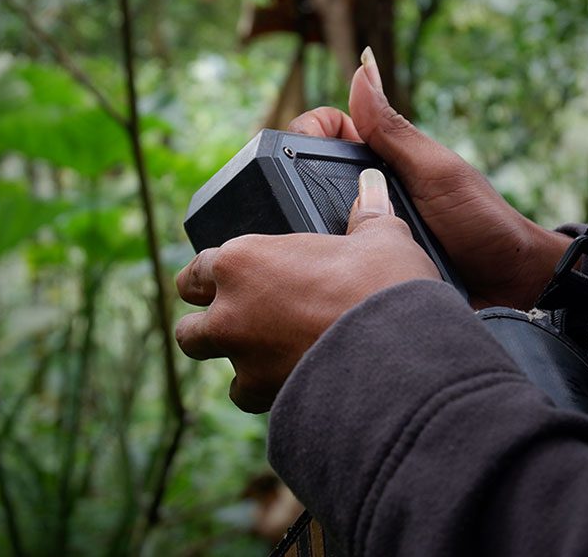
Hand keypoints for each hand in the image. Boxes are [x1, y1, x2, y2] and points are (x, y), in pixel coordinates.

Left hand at [175, 170, 440, 412]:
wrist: (398, 354)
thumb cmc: (384, 287)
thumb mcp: (382, 238)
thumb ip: (367, 214)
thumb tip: (372, 189)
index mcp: (243, 261)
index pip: (198, 269)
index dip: (208, 277)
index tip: (222, 280)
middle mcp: (230, 311)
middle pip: (190, 327)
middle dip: (206, 325)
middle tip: (237, 320)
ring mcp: (243, 358)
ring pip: (215, 366)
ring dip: (231, 358)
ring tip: (262, 353)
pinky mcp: (264, 396)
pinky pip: (248, 397)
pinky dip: (263, 389)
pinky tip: (287, 379)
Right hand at [288, 48, 571, 308]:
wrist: (507, 286)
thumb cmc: (481, 222)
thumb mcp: (435, 172)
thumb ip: (394, 131)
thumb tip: (362, 68)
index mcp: (383, 157)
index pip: (328, 131)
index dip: (310, 130)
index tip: (303, 147)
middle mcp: (369, 189)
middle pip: (312, 176)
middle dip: (301, 183)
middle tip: (308, 203)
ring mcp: (367, 227)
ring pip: (316, 219)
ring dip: (312, 228)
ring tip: (313, 240)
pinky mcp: (368, 263)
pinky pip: (335, 257)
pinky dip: (327, 259)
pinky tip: (320, 267)